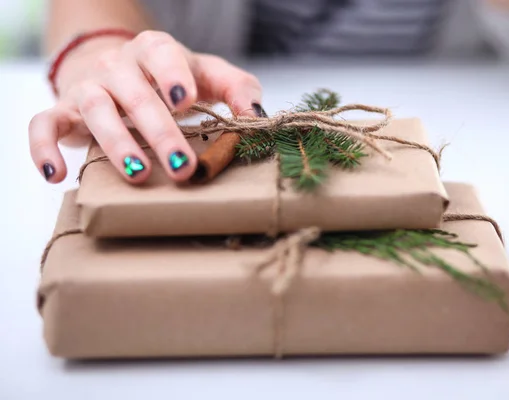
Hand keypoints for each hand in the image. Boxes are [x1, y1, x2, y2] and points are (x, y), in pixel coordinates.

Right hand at [29, 30, 262, 183]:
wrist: (116, 71)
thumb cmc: (171, 80)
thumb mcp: (206, 76)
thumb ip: (236, 89)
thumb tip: (258, 116)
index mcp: (155, 51)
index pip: (162, 54)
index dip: (172, 76)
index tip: (186, 102)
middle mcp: (118, 65)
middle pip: (136, 95)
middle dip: (160, 133)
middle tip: (183, 168)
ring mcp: (88, 87)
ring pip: (94, 109)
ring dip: (115, 142)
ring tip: (138, 174)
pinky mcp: (63, 110)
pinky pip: (44, 123)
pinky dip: (43, 146)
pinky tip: (56, 173)